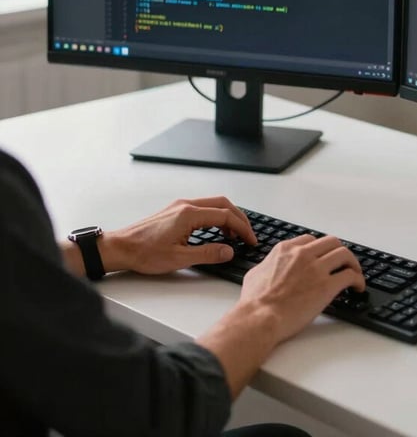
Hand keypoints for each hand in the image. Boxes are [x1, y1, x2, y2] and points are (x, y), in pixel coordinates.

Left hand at [99, 196, 256, 274]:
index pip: (226, 216)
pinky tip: (216, 231)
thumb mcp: (179, 259)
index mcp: (189, 214)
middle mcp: (186, 205)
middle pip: (223, 204)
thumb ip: (208, 253)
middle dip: (239, 218)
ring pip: (213, 204)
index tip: (251, 240)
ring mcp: (180, 206)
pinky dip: (216, 217)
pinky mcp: (175, 210)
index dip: (242, 228)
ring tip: (234, 236)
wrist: (119, 248)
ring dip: (228, 217)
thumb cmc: (144, 253)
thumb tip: (229, 251)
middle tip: (248, 235)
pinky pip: (203, 207)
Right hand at [240, 234, 365, 343]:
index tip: (324, 257)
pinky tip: (358, 287)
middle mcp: (303, 254)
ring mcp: (316, 268)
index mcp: (286, 250)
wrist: (259, 317)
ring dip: (353, 263)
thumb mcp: (255, 273)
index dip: (320, 249)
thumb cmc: (254, 301)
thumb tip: (268, 267)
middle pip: (331, 242)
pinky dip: (358, 280)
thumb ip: (267, 265)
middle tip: (344, 262)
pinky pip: (350, 276)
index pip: (310, 240)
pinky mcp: (326, 286)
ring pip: (344, 254)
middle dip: (339, 251)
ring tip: (355, 273)